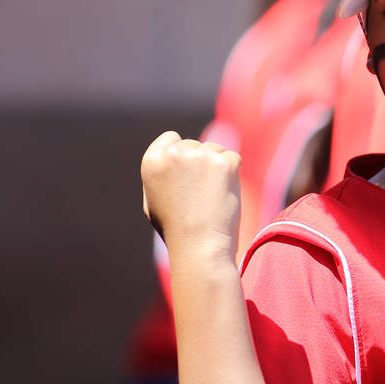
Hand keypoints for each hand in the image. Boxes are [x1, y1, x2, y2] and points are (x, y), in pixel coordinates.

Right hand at [141, 131, 241, 259]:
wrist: (199, 245)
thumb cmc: (175, 229)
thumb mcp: (154, 199)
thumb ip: (161, 174)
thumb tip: (171, 155)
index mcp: (152, 161)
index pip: (170, 138)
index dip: (180, 152)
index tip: (187, 167)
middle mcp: (175, 153)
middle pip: (195, 144)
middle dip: (200, 161)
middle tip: (200, 193)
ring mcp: (201, 155)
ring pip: (215, 150)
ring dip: (217, 167)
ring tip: (210, 197)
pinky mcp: (225, 162)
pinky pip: (232, 159)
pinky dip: (232, 174)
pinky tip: (222, 194)